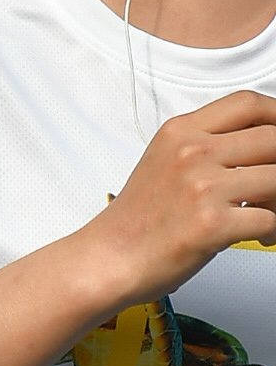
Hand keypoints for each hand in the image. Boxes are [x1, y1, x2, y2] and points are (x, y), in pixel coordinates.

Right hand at [92, 93, 275, 307]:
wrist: (107, 260)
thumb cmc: (136, 220)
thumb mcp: (164, 161)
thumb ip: (206, 145)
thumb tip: (257, 145)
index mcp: (181, 132)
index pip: (247, 104)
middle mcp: (192, 153)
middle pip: (273, 138)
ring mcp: (202, 187)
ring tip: (270, 213)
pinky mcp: (211, 224)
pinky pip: (271, 220)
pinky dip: (275, 230)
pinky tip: (263, 235)